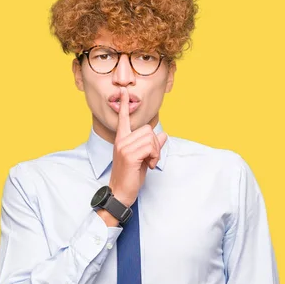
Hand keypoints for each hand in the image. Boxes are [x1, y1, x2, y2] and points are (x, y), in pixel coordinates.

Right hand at [108, 88, 167, 206]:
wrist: (120, 192)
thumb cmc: (130, 176)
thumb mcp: (143, 158)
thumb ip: (152, 145)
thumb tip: (164, 135)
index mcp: (121, 139)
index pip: (123, 119)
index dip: (124, 105)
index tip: (124, 92)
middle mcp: (121, 140)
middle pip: (148, 130)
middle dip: (155, 144)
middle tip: (150, 158)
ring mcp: (124, 147)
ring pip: (151, 138)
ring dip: (155, 152)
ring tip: (149, 162)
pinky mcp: (129, 155)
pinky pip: (150, 147)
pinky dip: (154, 157)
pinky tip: (149, 165)